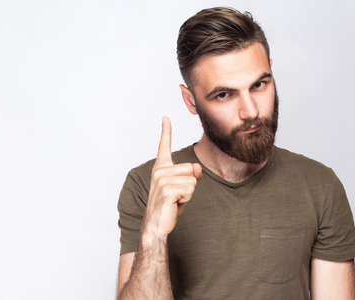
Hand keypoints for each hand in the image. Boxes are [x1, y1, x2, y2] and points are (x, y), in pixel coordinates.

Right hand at [143, 117, 201, 239]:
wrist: (157, 224)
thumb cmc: (169, 205)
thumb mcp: (183, 186)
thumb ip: (191, 174)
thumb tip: (198, 168)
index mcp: (161, 168)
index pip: (164, 146)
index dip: (166, 131)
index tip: (165, 118)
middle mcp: (159, 171)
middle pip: (192, 168)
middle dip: (191, 183)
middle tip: (178, 194)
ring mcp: (161, 180)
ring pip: (193, 180)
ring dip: (189, 192)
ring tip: (176, 199)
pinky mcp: (167, 189)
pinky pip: (190, 189)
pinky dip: (187, 199)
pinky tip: (175, 203)